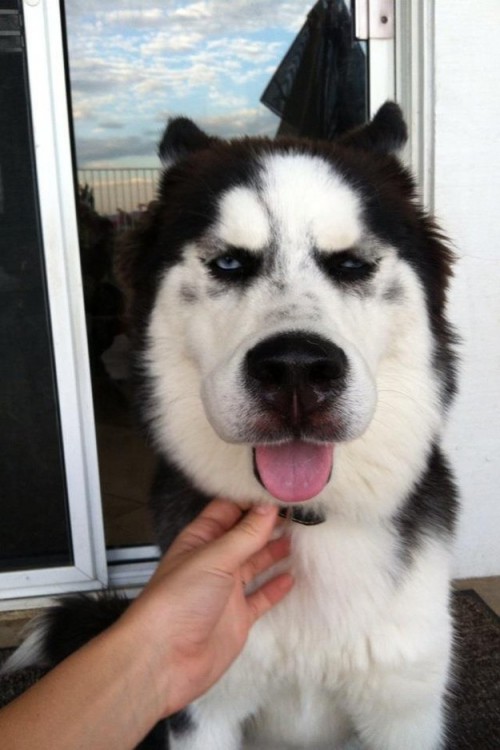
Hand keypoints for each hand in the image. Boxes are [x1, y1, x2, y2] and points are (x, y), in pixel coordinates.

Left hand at [119, 499, 292, 715]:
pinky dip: (276, 587)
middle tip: (301, 510)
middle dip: (269, 523)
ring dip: (275, 551)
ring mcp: (226, 590)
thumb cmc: (179, 600)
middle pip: (245, 536)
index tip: (281, 489)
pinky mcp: (238, 617)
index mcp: (200, 540)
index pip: (228, 510)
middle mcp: (214, 561)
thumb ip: (244, 534)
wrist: (165, 659)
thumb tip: (269, 507)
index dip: (251, 500)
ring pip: (256, 564)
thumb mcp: (214, 558)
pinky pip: (261, 597)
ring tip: (304, 536)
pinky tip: (292, 576)